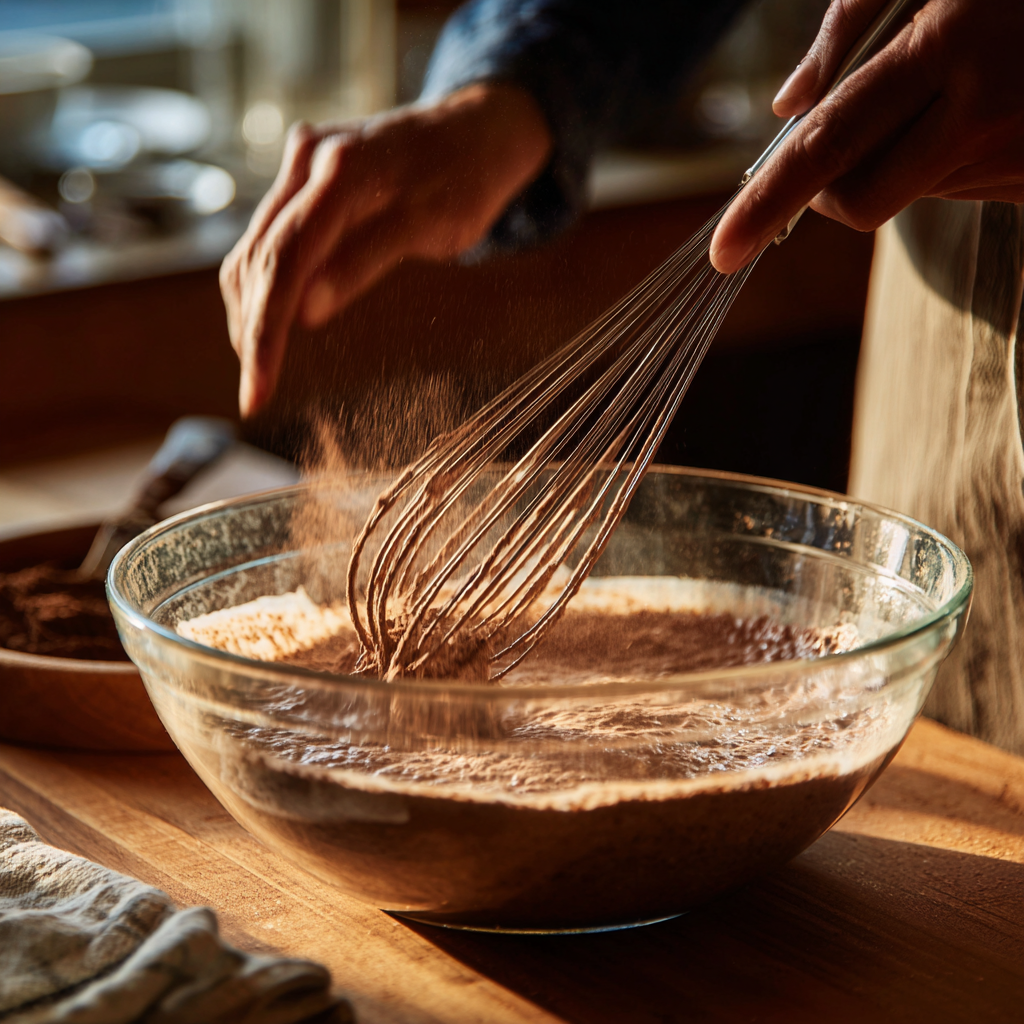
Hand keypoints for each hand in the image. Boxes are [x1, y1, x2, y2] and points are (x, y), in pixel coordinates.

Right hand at [220, 83, 551, 415]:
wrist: (474, 131)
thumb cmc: (463, 180)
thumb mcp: (431, 225)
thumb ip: (365, 261)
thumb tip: (305, 314)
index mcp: (341, 170)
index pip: (284, 261)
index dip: (265, 331)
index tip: (257, 391)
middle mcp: (306, 162)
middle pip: (257, 259)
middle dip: (252, 332)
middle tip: (255, 394)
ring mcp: (297, 168)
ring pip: (251, 251)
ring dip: (250, 313)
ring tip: (260, 369)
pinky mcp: (298, 182)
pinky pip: (266, 239)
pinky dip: (264, 287)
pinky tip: (269, 323)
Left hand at [710, 0, 1023, 273]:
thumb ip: (850, 27)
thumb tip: (788, 107)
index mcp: (952, 46)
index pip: (830, 147)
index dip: (767, 203)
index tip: (723, 252)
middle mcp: (985, 114)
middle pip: (858, 200)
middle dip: (826, 188)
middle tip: (834, 145)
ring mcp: (1020, 156)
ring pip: (907, 195)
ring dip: (893, 161)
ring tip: (945, 88)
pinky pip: (958, 190)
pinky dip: (942, 160)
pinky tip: (981, 106)